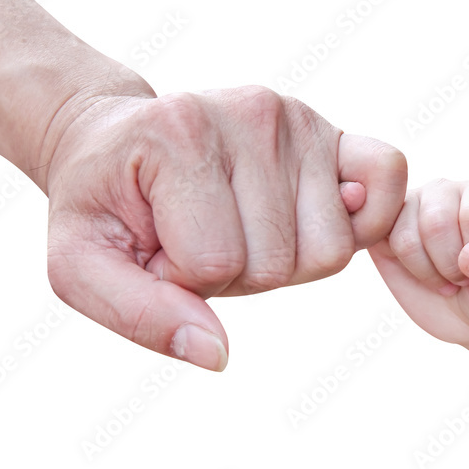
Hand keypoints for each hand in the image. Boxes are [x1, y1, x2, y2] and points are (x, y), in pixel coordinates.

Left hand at [43, 85, 406, 370]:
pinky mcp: (332, 129)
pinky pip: (387, 178)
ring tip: (237, 225)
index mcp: (178, 136)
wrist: (116, 143)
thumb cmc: (102, 207)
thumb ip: (140, 315)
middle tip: (199, 237)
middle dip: (238, 275)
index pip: (214, 263)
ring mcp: (297, 117)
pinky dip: (365, 221)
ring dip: (285, 260)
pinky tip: (313, 219)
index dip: (185, 281)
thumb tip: (218, 355)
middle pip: (281, 262)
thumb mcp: (80, 265)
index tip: (157, 246)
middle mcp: (249, 113)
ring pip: (332, 249)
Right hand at [368, 179, 468, 352]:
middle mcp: (445, 191)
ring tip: (444, 277)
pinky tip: (420, 273)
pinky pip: (381, 241)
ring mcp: (411, 206)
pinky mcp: (384, 227)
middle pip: (436, 223)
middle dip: (450, 265)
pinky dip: (406, 268)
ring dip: (428, 271)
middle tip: (462, 278)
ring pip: (406, 236)